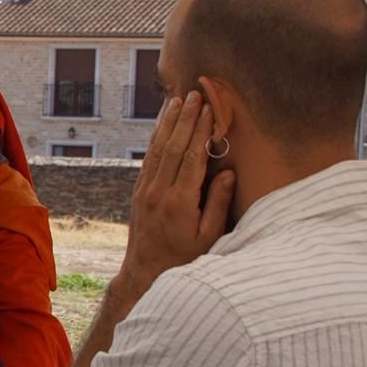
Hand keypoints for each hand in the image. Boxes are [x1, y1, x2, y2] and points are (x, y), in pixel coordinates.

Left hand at [118, 90, 236, 298]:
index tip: (210, 109)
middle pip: (173, 147)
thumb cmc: (185, 258)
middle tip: (195, 93)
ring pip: (157, 149)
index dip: (201, 131)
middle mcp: (158, 192)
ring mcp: (145, 191)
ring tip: (177, 100)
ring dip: (168, 123)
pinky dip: (156, 138)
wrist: (145, 273)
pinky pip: (148, 159)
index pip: (192, 157)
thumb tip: (227, 171)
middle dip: (185, 118)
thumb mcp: (210, 236)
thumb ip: (219, 203)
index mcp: (179, 202)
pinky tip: (163, 124)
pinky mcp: (139, 192)